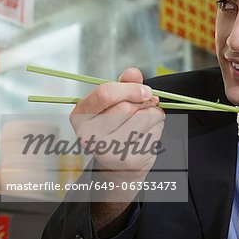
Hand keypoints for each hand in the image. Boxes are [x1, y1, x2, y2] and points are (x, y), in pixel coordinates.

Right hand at [70, 68, 164, 191]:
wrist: (120, 164)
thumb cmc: (115, 128)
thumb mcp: (114, 103)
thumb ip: (123, 85)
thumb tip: (133, 73)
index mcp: (80, 116)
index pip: (105, 94)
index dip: (129, 89)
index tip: (145, 90)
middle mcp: (89, 135)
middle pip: (126, 107)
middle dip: (144, 101)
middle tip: (150, 102)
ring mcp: (108, 150)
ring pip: (143, 118)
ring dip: (154, 113)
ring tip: (151, 116)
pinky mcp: (128, 159)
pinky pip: (153, 132)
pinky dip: (158, 127)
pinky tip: (149, 131)